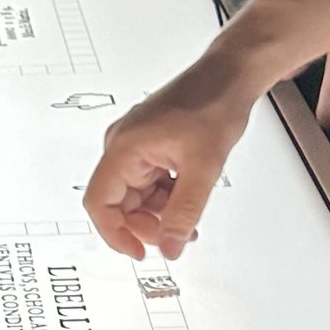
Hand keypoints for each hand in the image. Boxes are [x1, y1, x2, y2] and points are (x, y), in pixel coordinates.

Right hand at [84, 47, 259, 260]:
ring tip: (189, 220)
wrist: (230, 76)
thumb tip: (169, 247)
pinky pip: (150, 183)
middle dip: (146, 225)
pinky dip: (167, 198)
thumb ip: (184, 213)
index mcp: (124, 147)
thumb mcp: (203, 168)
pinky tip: (187, 202)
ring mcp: (136, 146)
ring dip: (160, 214)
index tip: (139, 253)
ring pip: (137, 197)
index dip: (115, 234)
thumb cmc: (213, 103)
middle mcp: (123, 146)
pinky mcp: (150, 146)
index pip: (100, 203)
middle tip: (176, 236)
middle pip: (119, 204)